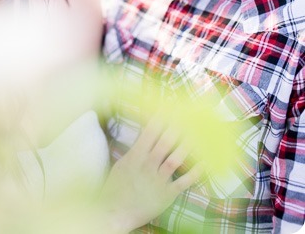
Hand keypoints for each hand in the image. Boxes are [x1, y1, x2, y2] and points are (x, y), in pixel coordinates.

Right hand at [100, 117, 201, 233]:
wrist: (114, 213)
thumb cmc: (116, 188)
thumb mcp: (121, 164)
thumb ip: (135, 150)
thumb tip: (146, 135)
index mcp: (135, 155)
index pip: (151, 131)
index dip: (161, 117)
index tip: (171, 105)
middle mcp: (148, 165)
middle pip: (166, 140)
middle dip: (178, 125)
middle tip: (189, 114)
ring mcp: (158, 180)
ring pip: (176, 158)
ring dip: (187, 144)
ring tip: (198, 132)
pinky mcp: (167, 194)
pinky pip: (184, 181)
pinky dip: (195, 172)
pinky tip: (204, 161)